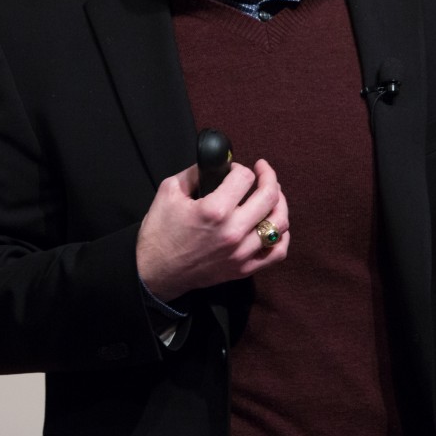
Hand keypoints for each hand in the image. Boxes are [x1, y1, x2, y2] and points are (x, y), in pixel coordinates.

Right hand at [136, 158, 288, 301]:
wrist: (154, 272)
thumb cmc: (160, 231)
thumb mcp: (169, 190)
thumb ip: (195, 172)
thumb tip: (214, 163)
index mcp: (214, 210)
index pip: (244, 177)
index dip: (239, 167)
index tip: (232, 169)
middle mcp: (233, 232)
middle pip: (269, 197)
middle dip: (268, 176)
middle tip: (262, 170)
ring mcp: (241, 253)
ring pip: (279, 223)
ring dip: (279, 203)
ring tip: (272, 194)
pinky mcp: (244, 269)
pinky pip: (277, 252)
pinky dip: (281, 235)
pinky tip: (273, 223)